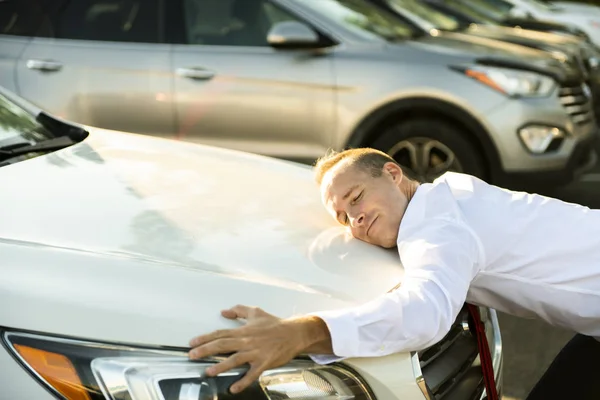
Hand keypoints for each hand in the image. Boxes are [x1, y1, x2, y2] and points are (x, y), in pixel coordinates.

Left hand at [188, 305, 309, 393]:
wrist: (294, 333)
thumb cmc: (275, 324)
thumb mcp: (256, 312)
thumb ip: (239, 311)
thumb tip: (224, 311)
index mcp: (243, 330)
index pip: (220, 333)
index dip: (205, 338)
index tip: (193, 343)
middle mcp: (247, 341)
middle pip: (222, 345)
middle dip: (205, 350)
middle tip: (192, 355)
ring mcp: (255, 352)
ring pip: (234, 359)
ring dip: (220, 366)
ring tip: (208, 372)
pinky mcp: (264, 362)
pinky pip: (252, 374)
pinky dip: (243, 381)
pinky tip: (234, 388)